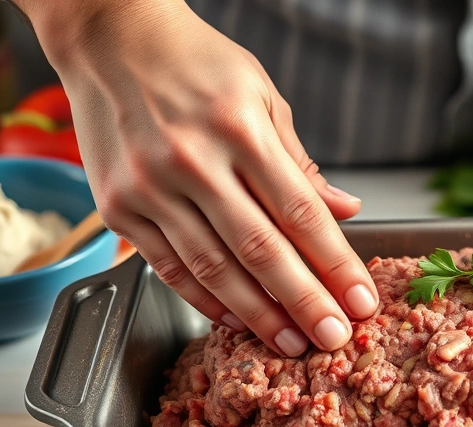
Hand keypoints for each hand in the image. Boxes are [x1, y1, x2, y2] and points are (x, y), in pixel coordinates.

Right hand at [22, 0, 377, 355]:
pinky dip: (203, 298)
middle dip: (304, 302)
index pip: (300, 213)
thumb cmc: (197, 64)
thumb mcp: (263, 97)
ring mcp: (150, 186)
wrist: (111, 37)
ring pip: (213, 268)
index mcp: (240, 129)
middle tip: (335, 338)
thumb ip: (300, 163)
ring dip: (257, 313)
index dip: (335, 264)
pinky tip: (234, 320)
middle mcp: (193, 160)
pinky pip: (168, 265)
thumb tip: (345, 209)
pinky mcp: (117, 206)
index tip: (361, 301)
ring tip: (291, 342)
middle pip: (261, 249)